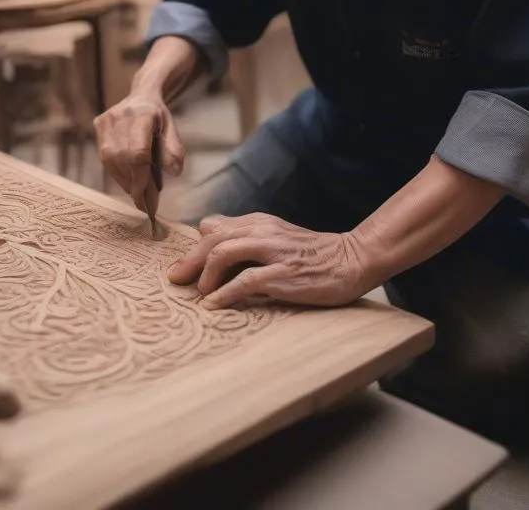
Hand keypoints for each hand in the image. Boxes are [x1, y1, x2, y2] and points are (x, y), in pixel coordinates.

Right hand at [93, 89, 183, 208]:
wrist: (142, 94)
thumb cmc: (159, 117)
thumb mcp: (172, 130)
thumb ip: (174, 150)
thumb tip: (174, 172)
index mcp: (143, 115)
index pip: (138, 153)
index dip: (141, 178)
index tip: (147, 198)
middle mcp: (120, 117)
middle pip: (123, 159)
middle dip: (134, 183)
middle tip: (146, 201)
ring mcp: (107, 120)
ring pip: (110, 160)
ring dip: (124, 180)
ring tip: (138, 191)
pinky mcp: (99, 125)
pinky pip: (104, 157)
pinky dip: (116, 172)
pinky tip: (127, 179)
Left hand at [167, 213, 370, 309]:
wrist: (352, 258)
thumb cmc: (311, 252)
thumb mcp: (276, 235)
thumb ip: (246, 235)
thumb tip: (210, 236)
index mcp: (259, 222)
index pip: (213, 226)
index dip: (193, 247)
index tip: (184, 268)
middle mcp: (262, 231)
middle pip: (211, 239)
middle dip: (189, 261)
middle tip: (176, 281)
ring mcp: (273, 252)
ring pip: (223, 252)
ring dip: (204, 275)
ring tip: (200, 293)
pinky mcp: (283, 274)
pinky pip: (245, 281)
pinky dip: (224, 294)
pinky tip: (214, 306)